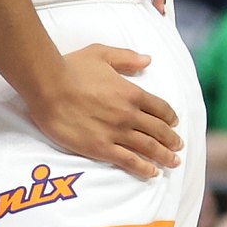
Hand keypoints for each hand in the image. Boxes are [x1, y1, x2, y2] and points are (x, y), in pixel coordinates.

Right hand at [26, 43, 182, 179]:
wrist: (48, 86)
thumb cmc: (71, 67)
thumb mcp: (101, 54)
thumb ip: (126, 58)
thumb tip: (148, 60)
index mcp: (131, 93)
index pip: (160, 108)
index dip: (170, 117)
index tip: (174, 123)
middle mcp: (128, 115)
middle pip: (159, 130)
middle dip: (172, 140)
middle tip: (178, 146)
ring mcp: (116, 133)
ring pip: (149, 148)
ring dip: (164, 156)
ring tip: (173, 162)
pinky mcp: (102, 148)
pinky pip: (130, 161)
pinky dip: (144, 169)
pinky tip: (153, 173)